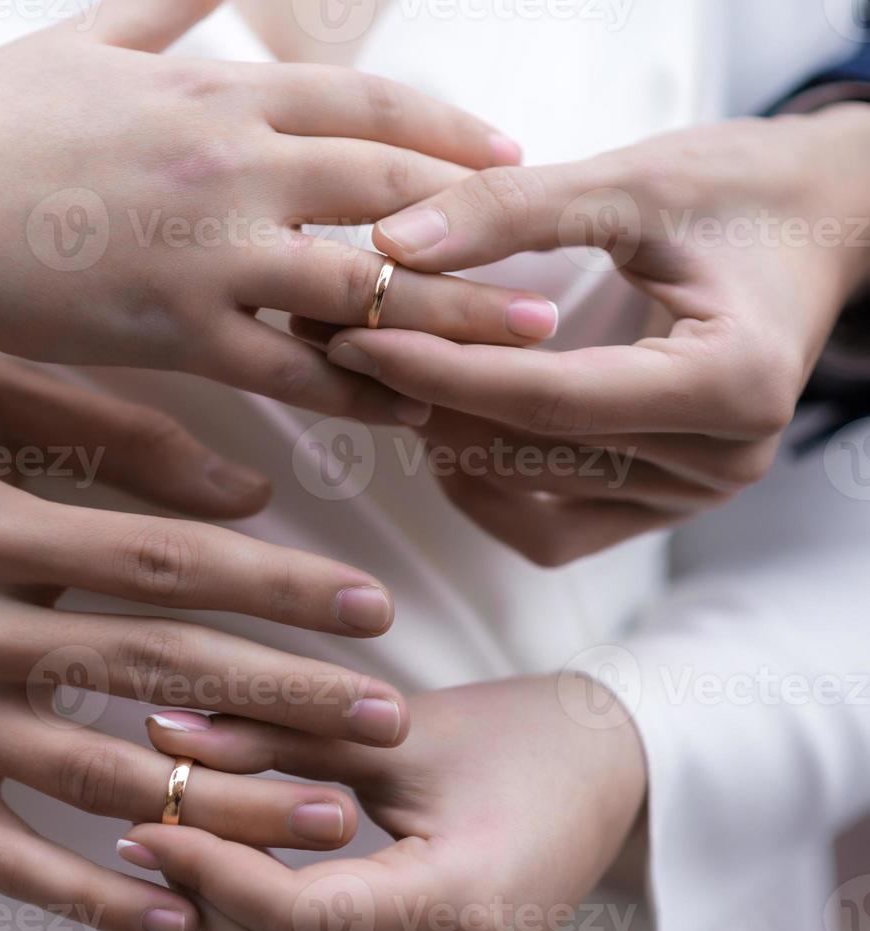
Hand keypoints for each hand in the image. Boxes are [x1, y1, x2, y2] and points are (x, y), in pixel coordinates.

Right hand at [0, 0, 550, 511]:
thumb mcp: (79, 36)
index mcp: (214, 85)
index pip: (366, 100)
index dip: (448, 126)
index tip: (508, 150)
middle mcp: (230, 162)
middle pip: (390, 185)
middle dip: (480, 216)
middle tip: (552, 244)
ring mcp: (208, 250)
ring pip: (360, 281)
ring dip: (449, 309)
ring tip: (525, 339)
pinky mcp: (175, 331)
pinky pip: (292, 368)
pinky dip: (357, 387)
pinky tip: (407, 406)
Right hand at [0, 359, 415, 930]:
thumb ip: (108, 427)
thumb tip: (242, 497)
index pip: (158, 561)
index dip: (275, 585)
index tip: (370, 607)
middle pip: (149, 674)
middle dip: (285, 701)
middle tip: (387, 723)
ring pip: (97, 778)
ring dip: (226, 805)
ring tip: (332, 819)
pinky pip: (1, 857)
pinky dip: (90, 895)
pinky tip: (179, 917)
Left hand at [121, 675, 646, 930]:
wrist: (611, 773)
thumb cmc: (520, 735)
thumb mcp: (396, 730)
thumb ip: (281, 736)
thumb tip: (167, 734)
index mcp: (462, 901)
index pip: (309, 916)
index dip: (218, 875)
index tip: (152, 825)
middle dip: (212, 907)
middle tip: (152, 839)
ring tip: (186, 856)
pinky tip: (242, 883)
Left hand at [325, 104, 869, 563]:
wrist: (816, 225)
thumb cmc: (737, 191)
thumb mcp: (633, 181)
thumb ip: (512, 210)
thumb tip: (390, 244)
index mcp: (730, 380)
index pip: (548, 398)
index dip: (440, 371)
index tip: (353, 335)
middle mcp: (724, 457)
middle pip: (530, 448)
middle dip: (420, 394)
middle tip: (334, 337)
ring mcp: (699, 491)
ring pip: (531, 494)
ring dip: (443, 435)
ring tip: (376, 371)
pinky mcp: (668, 500)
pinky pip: (553, 529)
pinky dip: (489, 488)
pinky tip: (444, 428)